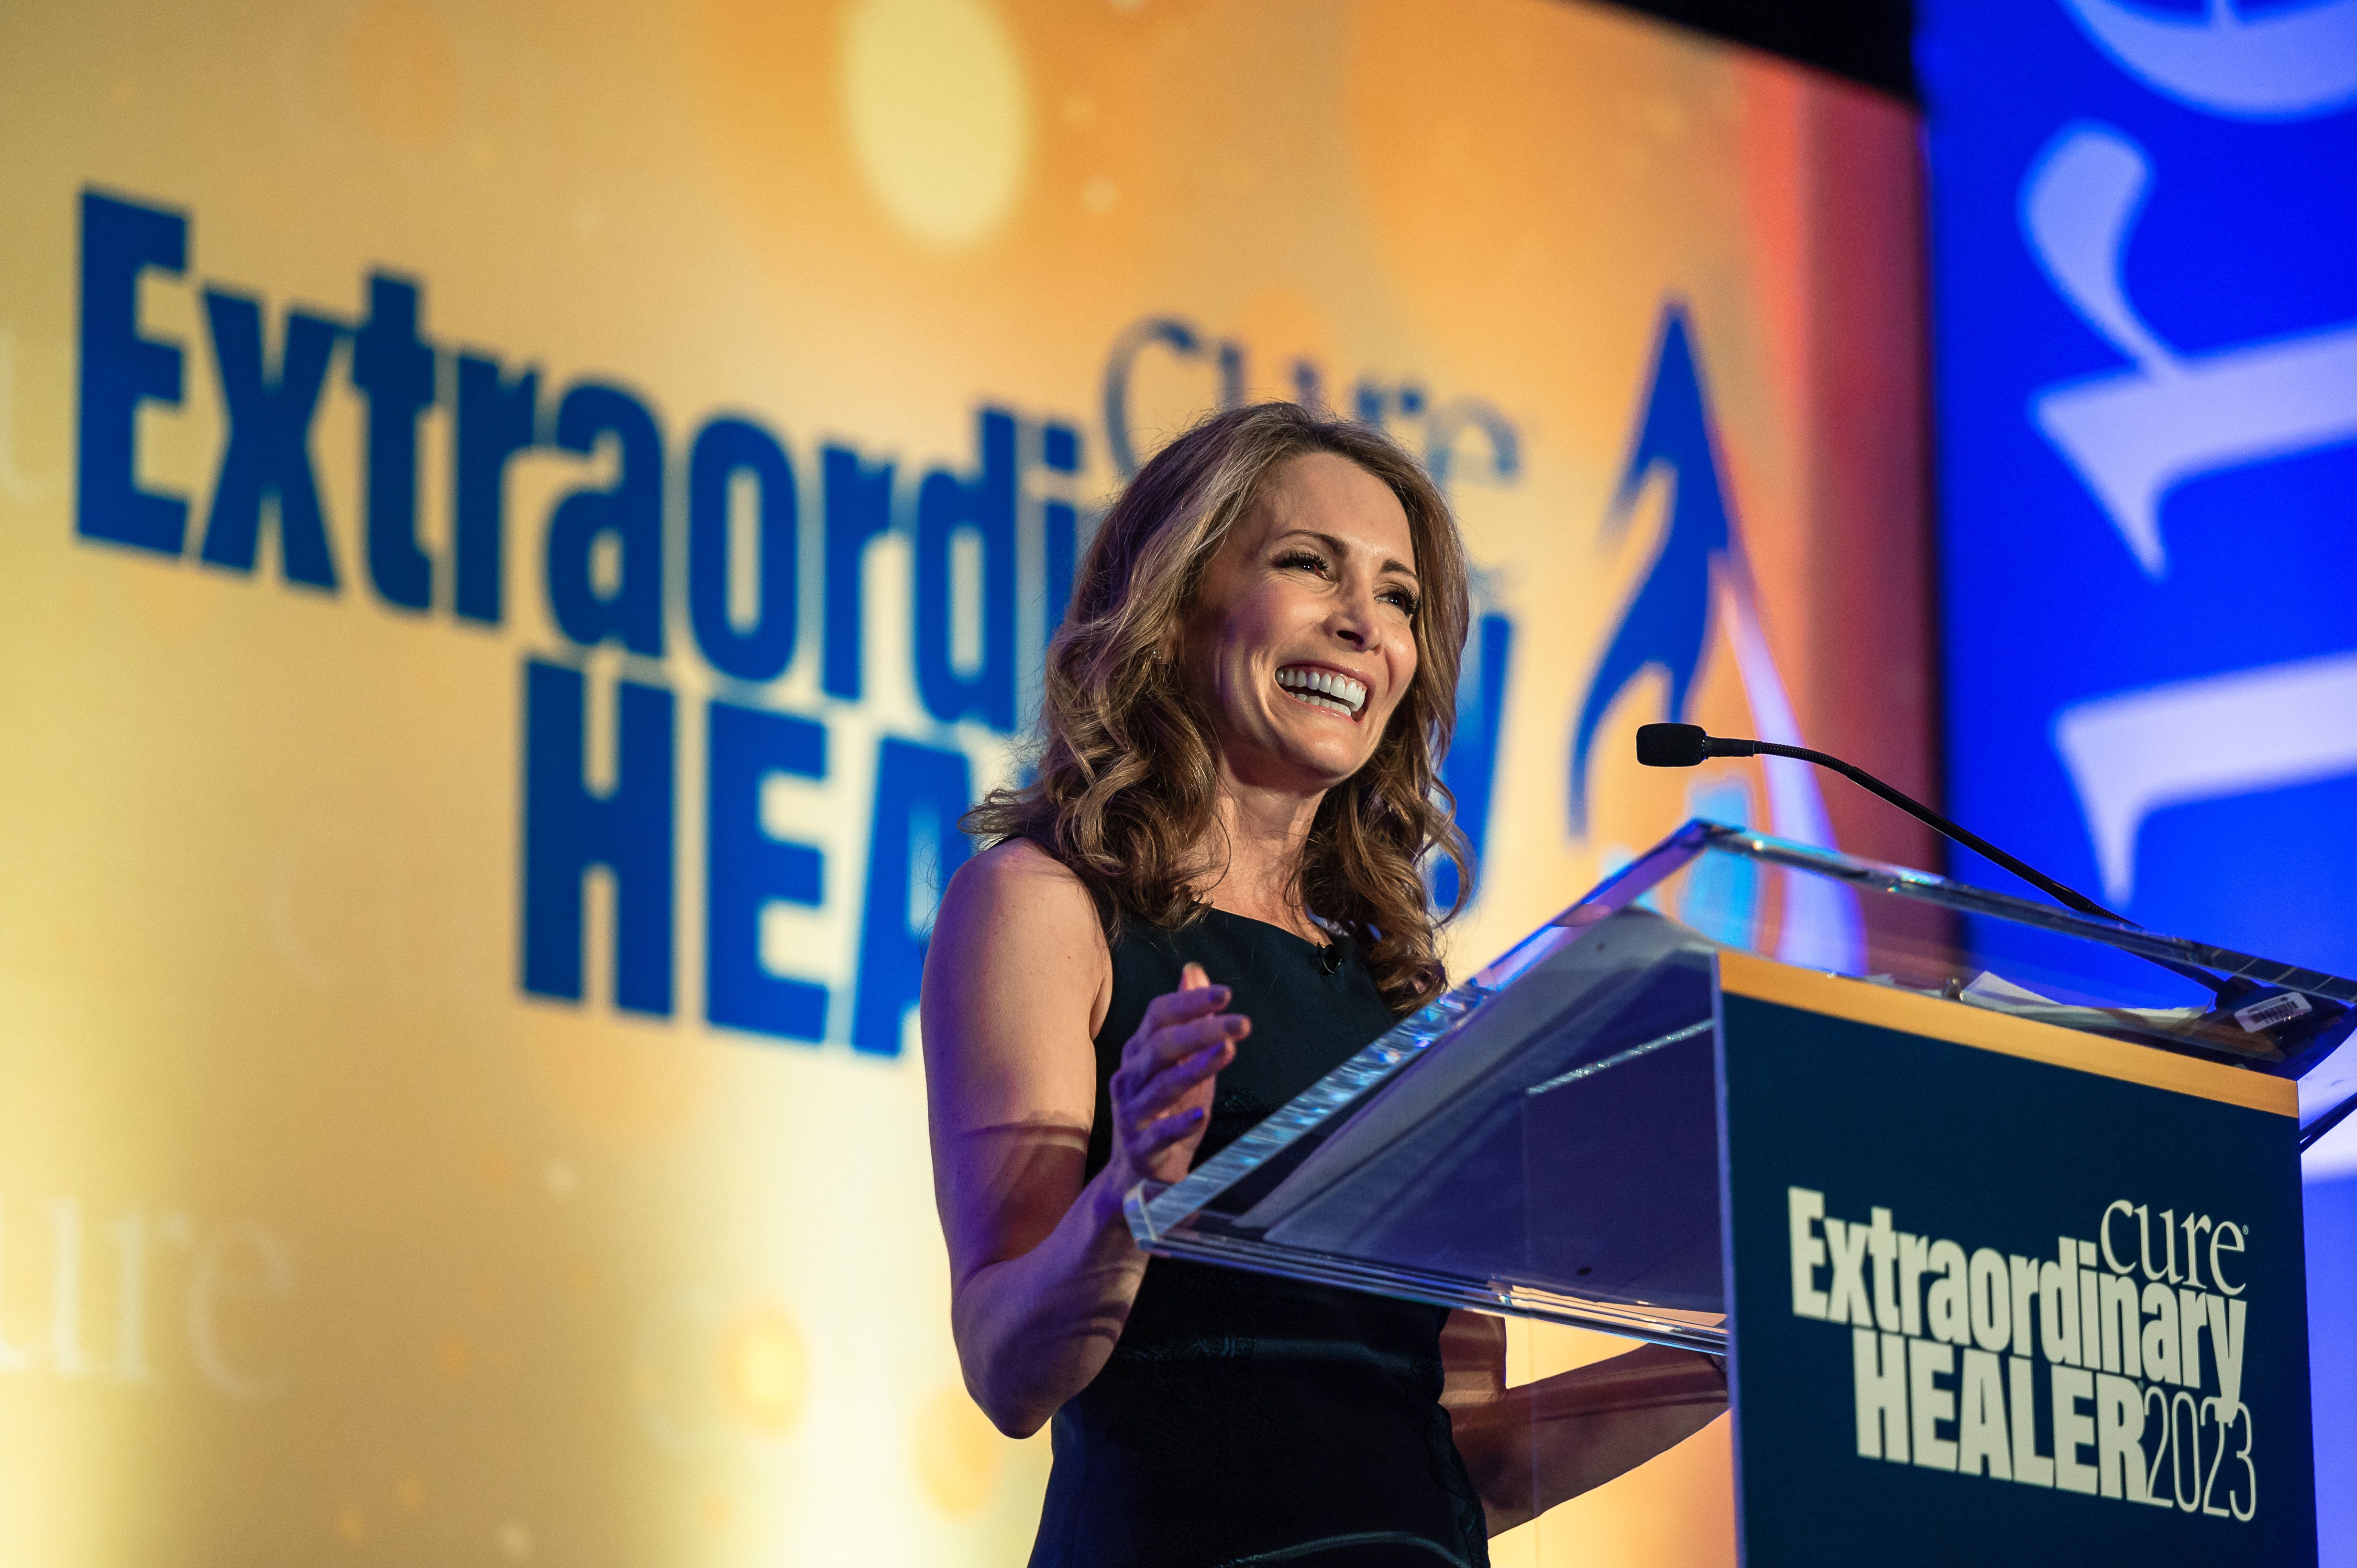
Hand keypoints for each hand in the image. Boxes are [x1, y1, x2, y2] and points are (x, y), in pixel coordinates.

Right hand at [1105, 962, 1247, 1189]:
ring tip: (1228, 1052)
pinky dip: (1179, 1124)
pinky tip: (1202, 1115)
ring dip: (1196, 1067)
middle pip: (1160, 1045)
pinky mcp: (1140, 1151)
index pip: (1158, 1016)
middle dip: (1202, 1030)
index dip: (1189, 1003)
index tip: (1226, 994)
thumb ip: (1187, 1022)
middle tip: (1241, 1023)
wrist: (1134, 1180)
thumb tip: (1194, 972)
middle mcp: (1130, 1079)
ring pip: (1160, 1085)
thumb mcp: (1178, 1066)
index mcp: (1139, 1054)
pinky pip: (1157, 1135)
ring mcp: (1131, 1115)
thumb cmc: (1163, 1115)